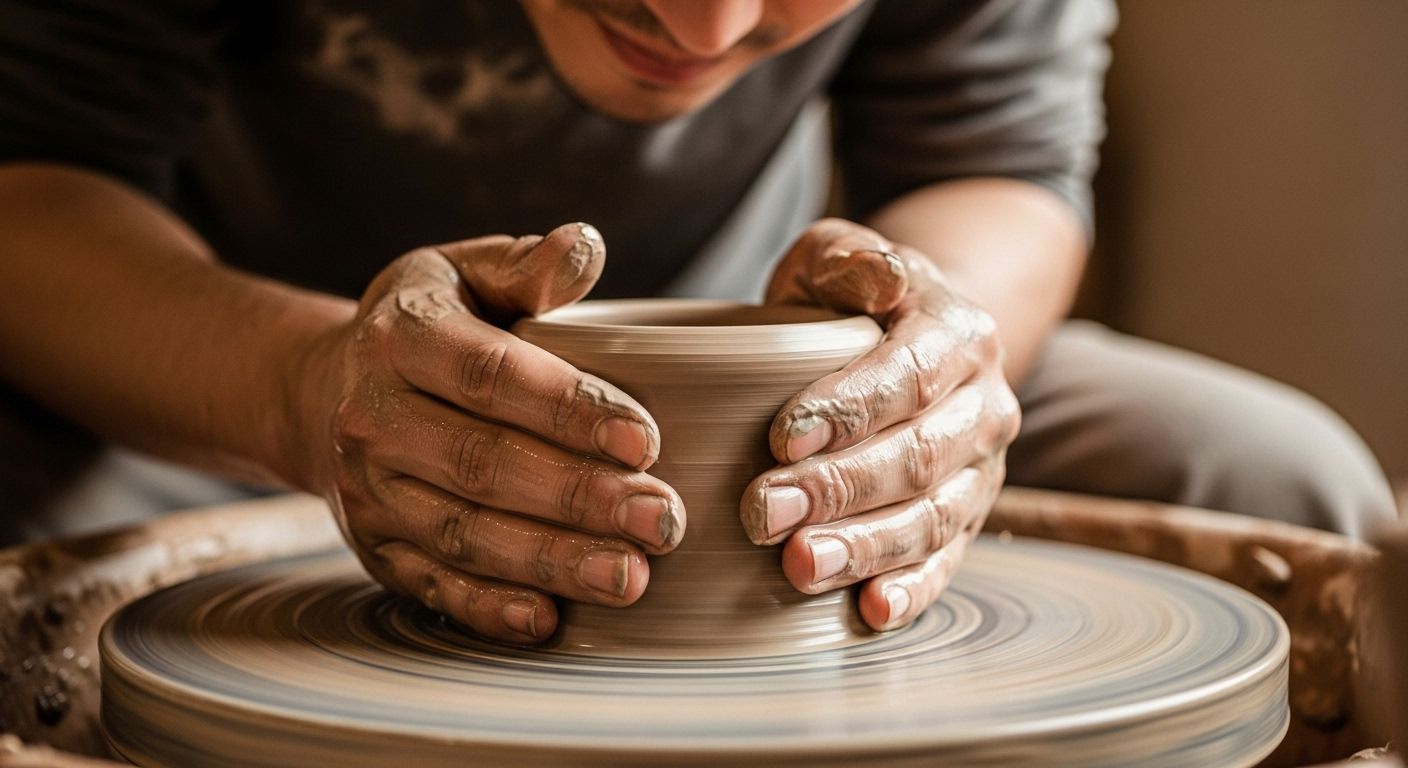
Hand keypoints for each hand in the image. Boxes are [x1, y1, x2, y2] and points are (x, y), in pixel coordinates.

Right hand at [298, 223, 684, 642]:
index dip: (568, 409)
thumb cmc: (429, 325)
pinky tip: (550, 621)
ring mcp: (368, 494)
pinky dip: (489, 609)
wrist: (328, 394)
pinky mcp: (376, 551)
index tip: (647, 439)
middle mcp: (372, 419)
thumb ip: (526, 266)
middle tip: (663, 518)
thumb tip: (585, 247)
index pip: (489, 376)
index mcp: (400, 338)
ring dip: (551, 561)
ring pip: (463, 534)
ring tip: (630, 575)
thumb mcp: (463, 273)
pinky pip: (433, 587)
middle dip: (577, 497)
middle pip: (481, 464)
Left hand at [741, 218, 1019, 630]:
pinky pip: (946, 561)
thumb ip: (850, 259)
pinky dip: (912, 590)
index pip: (910, 376)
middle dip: (840, 490)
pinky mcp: (967, 519)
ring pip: (933, 518)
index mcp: (961, 334)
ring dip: (865, 548)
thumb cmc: (854, 299)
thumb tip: (876, 276)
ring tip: (799, 567)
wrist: (916, 339)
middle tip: (764, 513)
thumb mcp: (842, 256)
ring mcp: (981, 470)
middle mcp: (985, 405)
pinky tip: (870, 612)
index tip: (782, 440)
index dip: (849, 411)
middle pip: (918, 456)